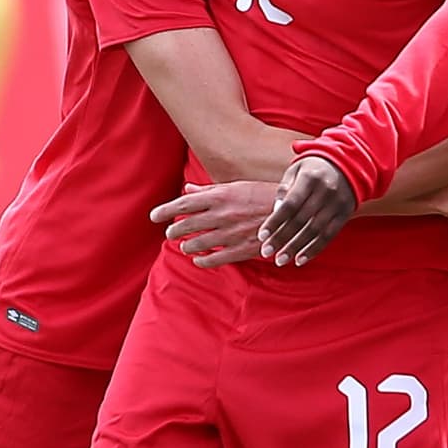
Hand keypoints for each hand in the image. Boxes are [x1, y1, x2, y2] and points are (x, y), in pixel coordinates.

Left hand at [150, 182, 272, 267]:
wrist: (293, 212)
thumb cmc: (263, 195)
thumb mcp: (237, 187)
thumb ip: (208, 192)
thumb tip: (187, 190)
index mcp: (221, 195)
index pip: (184, 204)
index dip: (165, 210)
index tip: (154, 216)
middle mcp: (223, 214)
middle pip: (187, 225)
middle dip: (174, 230)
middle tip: (170, 233)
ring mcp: (231, 233)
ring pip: (198, 243)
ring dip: (187, 246)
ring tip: (184, 245)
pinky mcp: (242, 250)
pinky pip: (214, 259)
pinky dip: (202, 261)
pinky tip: (198, 260)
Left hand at [259, 158, 355, 265]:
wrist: (347, 164)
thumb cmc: (313, 169)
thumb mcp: (296, 170)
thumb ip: (284, 189)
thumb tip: (275, 213)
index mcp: (310, 178)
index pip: (290, 204)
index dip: (275, 221)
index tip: (262, 236)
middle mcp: (325, 191)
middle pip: (301, 220)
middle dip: (282, 238)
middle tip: (266, 252)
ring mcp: (337, 204)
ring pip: (315, 231)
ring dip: (296, 248)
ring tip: (281, 260)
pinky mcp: (345, 214)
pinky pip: (329, 236)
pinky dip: (314, 249)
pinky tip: (300, 259)